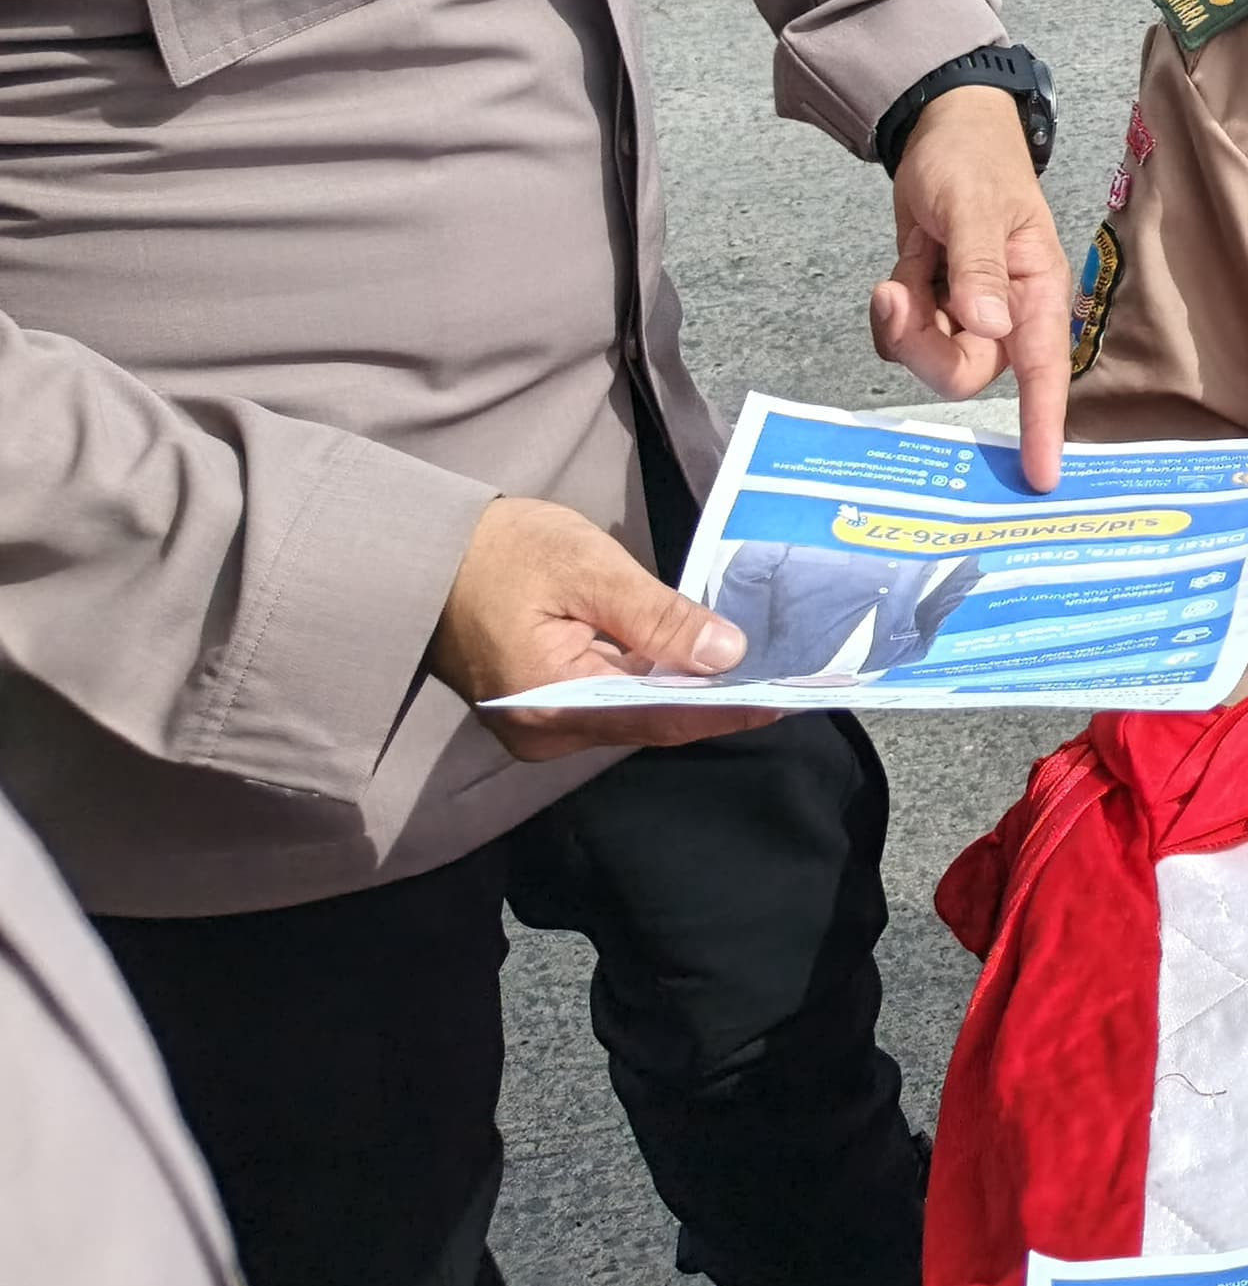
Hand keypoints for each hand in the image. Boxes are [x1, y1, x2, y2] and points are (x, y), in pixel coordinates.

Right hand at [431, 495, 773, 758]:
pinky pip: (610, 701)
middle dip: (716, 701)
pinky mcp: (540, 707)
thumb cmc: (503, 553)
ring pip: (632, 713)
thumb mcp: (589, 570)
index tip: (785, 698)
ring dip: (687, 691)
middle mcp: (546, 733)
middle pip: (650, 722)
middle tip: (785, 679)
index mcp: (554, 704)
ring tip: (754, 671)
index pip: (661, 718)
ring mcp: (540, 725)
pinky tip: (694, 661)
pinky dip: (653, 682)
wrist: (425, 555)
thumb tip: (726, 655)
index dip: (728, 710)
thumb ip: (658, 617)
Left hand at [869, 84, 1073, 488]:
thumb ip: (981, 265)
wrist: (941, 131)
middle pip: (964, 370)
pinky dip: (891, 313)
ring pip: (929, 358)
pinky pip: (904, 340)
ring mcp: (969, 314)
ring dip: (902, 322)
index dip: (1042, 423)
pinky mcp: (934, 308)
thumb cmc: (973, 159)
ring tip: (899, 271)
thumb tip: (990, 325)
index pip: (1044, 367)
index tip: (1041, 476)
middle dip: (922, 342)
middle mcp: (1008, 313)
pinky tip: (900, 271)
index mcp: (1037, 289)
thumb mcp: (975, 204)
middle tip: (897, 290)